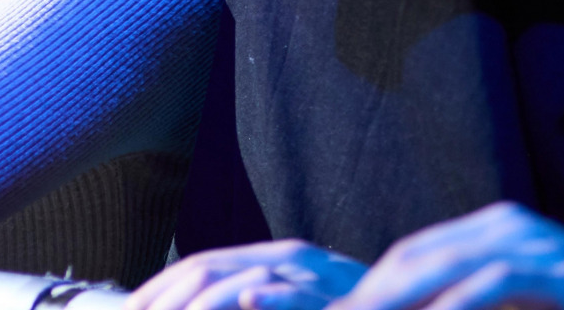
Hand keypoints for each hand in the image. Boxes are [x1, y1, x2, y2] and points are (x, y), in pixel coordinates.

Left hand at [129, 240, 368, 309]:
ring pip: (243, 282)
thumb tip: (186, 309)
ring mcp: (313, 278)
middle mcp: (288, 259)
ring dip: (198, 307)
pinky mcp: (335, 299)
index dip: (156, 289)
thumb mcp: (287, 306)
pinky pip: (297, 297)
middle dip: (165, 300)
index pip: (198, 265)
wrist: (406, 305)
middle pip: (208, 271)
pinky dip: (271, 299)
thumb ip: (248, 304)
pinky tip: (251, 298)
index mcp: (271, 259)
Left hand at [331, 203, 563, 309]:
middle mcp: (512, 229)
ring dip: (396, 302)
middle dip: (370, 296)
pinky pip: (498, 286)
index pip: (413, 255)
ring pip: (446, 270)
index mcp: (497, 231)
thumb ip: (477, 302)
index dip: (369, 289)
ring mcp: (541, 248)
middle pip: (417, 258)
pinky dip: (456, 308)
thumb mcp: (524, 307)